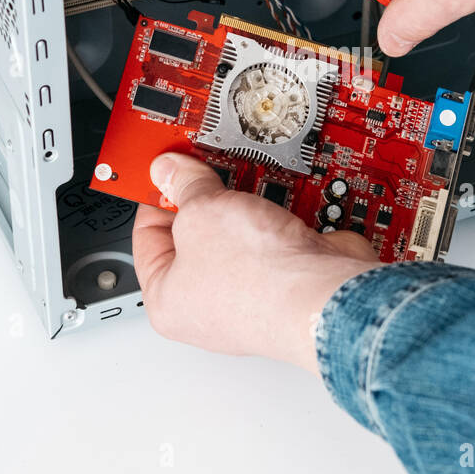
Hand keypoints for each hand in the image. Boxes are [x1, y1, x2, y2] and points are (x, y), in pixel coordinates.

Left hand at [132, 153, 380, 372]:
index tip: (170, 167)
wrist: (327, 293)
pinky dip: (276, 217)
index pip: (147, 236)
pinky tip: (277, 193)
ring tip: (243, 176)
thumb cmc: (258, 279)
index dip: (156, 194)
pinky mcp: (288, 283)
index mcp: (168, 300)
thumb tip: (169, 171)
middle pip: (195, 236)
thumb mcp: (201, 211)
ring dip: (243, 204)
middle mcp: (207, 306)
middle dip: (204, 197)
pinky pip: (274, 241)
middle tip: (208, 166)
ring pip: (238, 236)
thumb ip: (182, 185)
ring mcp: (251, 296)